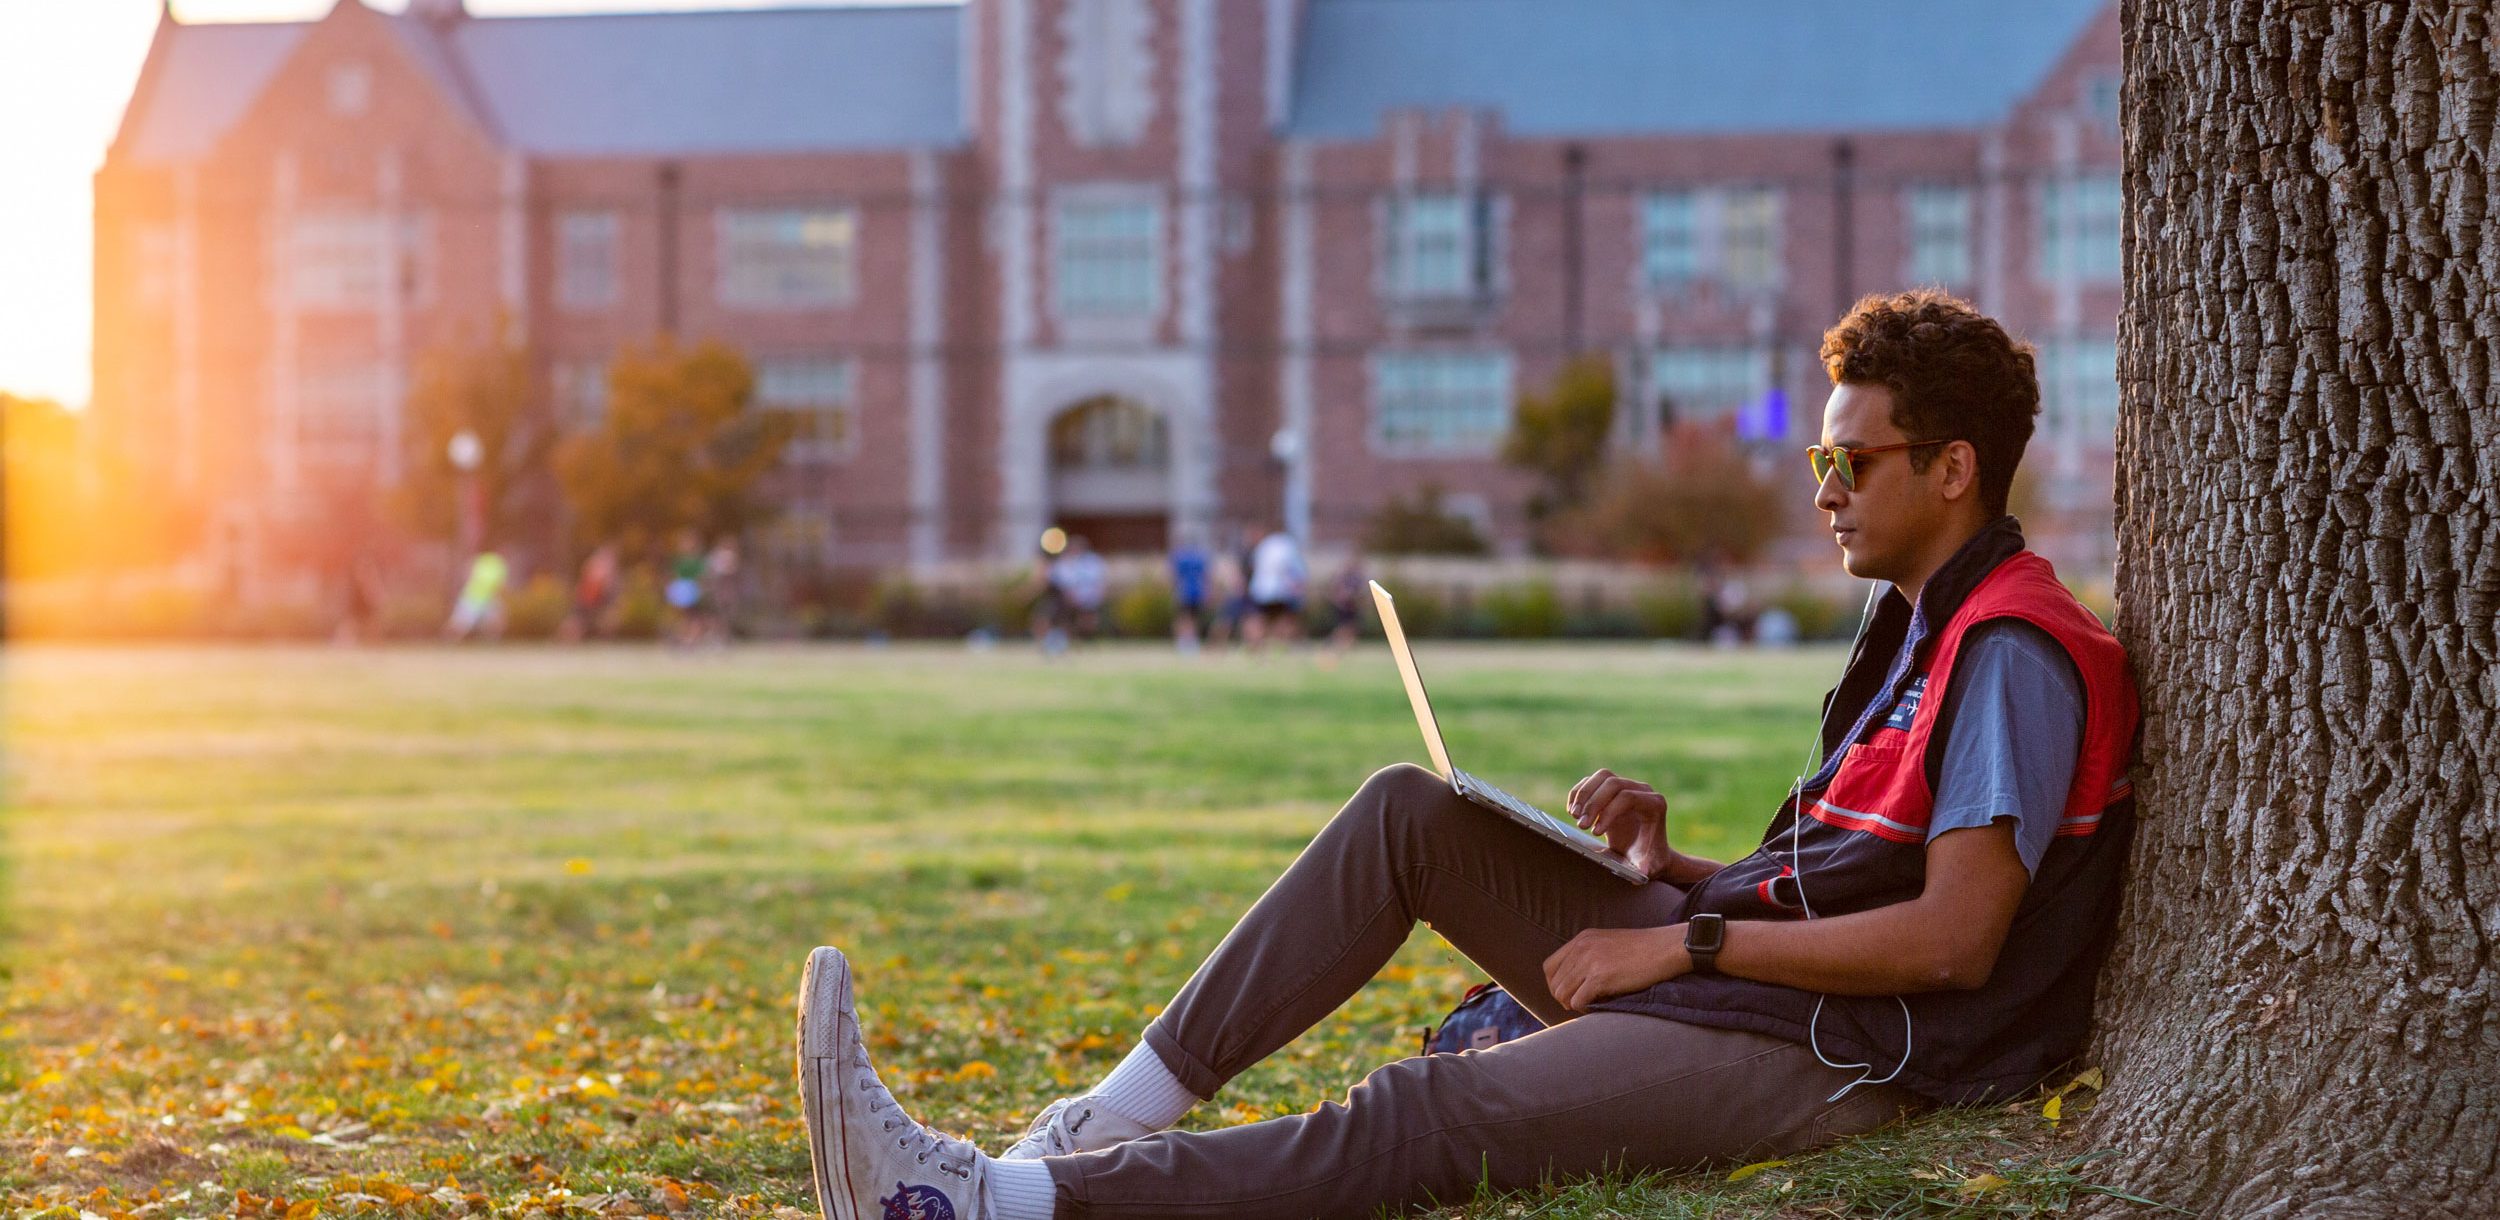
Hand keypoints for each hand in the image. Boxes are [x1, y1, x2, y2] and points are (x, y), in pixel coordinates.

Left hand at [1542, 925, 1690, 1010]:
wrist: (1667, 947)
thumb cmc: (1644, 950)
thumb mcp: (1609, 943)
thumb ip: (1589, 955)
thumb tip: (1575, 982)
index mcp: (1582, 939)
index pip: (1549, 967)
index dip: (1556, 985)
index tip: (1571, 994)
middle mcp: (1581, 947)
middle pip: (1554, 983)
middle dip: (1565, 998)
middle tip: (1584, 1004)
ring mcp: (1590, 961)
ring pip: (1562, 994)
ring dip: (1574, 1004)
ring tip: (1592, 1004)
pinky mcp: (1600, 977)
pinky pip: (1578, 1001)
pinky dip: (1585, 1009)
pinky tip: (1600, 1006)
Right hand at [1566, 768, 1677, 879]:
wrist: (1647, 852)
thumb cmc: (1648, 860)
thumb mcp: (1648, 867)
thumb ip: (1646, 869)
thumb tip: (1642, 871)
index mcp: (1654, 805)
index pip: (1628, 797)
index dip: (1608, 812)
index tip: (1595, 833)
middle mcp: (1642, 790)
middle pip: (1613, 784)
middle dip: (1593, 803)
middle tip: (1581, 825)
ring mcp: (1627, 786)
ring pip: (1602, 777)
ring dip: (1584, 794)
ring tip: (1574, 816)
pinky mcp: (1612, 790)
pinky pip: (1593, 782)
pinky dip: (1579, 793)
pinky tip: (1572, 812)